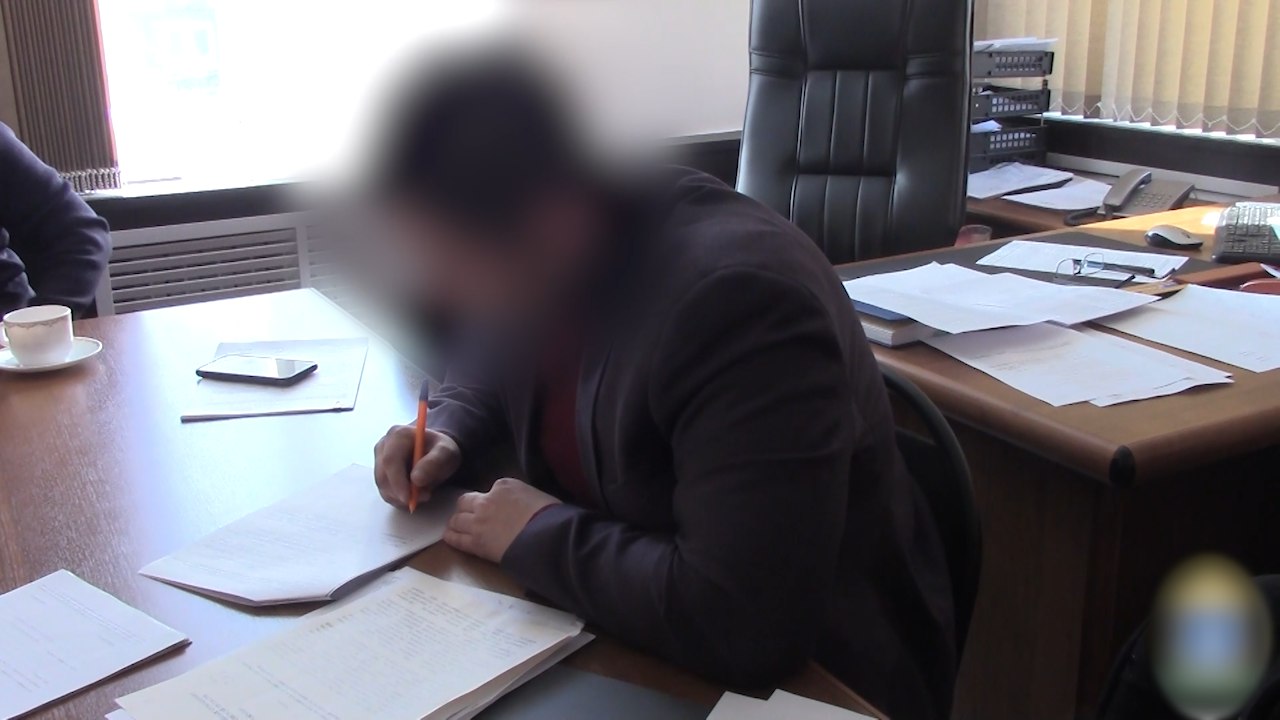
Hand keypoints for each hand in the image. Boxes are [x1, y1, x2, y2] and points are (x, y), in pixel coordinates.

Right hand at [374, 425, 461, 508]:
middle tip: (423, 497)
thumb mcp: (446, 452)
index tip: (409, 498)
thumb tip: (416, 479)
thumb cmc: (441, 450)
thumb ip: (434, 462)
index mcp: (398, 435)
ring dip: (401, 498)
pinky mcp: (380, 473)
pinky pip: (385, 491)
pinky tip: (414, 495)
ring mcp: (379, 459)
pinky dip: (399, 499)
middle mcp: (384, 445)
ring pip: (383, 486)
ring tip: (423, 494)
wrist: (437, 452)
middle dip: (401, 493)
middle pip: (383, 476)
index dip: (397, 481)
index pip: (390, 460)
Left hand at [445, 478, 560, 562]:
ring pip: (456, 519)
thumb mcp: (535, 494)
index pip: (489, 491)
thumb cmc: (549, 515)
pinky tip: (449, 536)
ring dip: (455, 522)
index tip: (492, 507)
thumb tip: (518, 506)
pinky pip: (457, 539)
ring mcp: (478, 522)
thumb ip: (519, 497)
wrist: (547, 536)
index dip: (488, 500)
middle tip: (468, 515)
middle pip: (465, 502)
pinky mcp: (475, 543)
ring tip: (455, 527)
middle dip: (465, 508)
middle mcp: (486, 500)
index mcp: (503, 485)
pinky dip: (451, 536)